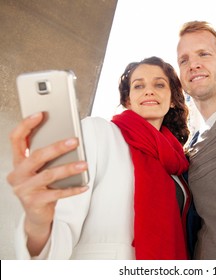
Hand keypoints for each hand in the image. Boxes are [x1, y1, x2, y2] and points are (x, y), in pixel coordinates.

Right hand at [7, 112, 88, 255]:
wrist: (36, 215)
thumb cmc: (41, 186)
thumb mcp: (40, 170)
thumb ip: (47, 156)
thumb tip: (69, 139)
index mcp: (18, 162)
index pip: (16, 139)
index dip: (26, 125)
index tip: (40, 114)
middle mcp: (17, 174)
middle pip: (36, 156)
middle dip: (57, 147)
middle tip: (75, 141)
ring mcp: (24, 189)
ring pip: (49, 175)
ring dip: (69, 168)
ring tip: (85, 164)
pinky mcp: (34, 202)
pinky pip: (57, 194)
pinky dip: (73, 189)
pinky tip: (84, 185)